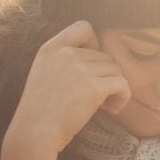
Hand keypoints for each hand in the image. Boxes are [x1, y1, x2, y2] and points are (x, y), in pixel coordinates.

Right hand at [3, 20, 131, 156]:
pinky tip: (113, 109)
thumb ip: (63, 59)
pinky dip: (123, 97)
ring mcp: (80, 69)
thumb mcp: (43, 73)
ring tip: (105, 105)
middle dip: (106, 76)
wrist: (35, 133)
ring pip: (116, 70)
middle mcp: (65, 54)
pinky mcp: (94, 87)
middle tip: (99, 97)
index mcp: (51, 48)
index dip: (95, 43)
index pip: (83, 27)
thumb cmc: (41, 110)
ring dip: (115, 88)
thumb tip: (99, 56)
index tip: (92, 65)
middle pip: (105, 55)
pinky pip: (122, 84)